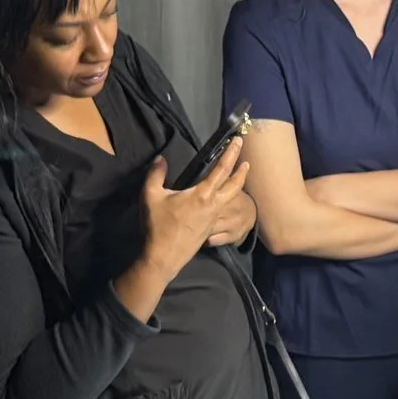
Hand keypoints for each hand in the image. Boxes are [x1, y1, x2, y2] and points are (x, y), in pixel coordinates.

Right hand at [134, 139, 250, 284]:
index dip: (231, 153)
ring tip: (239, 177)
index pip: (222, 169)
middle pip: (234, 186)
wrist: (164, 257)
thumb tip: (161, 159)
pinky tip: (222, 199)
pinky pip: (223, 210)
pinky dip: (227, 200)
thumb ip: (156, 174)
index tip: (238, 141)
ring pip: (231, 199)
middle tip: (247, 160)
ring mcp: (214, 219)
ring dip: (237, 186)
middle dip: (242, 171)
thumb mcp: (150, 196)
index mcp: (202, 195)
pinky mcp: (210, 229)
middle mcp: (213, 206)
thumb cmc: (159, 226)